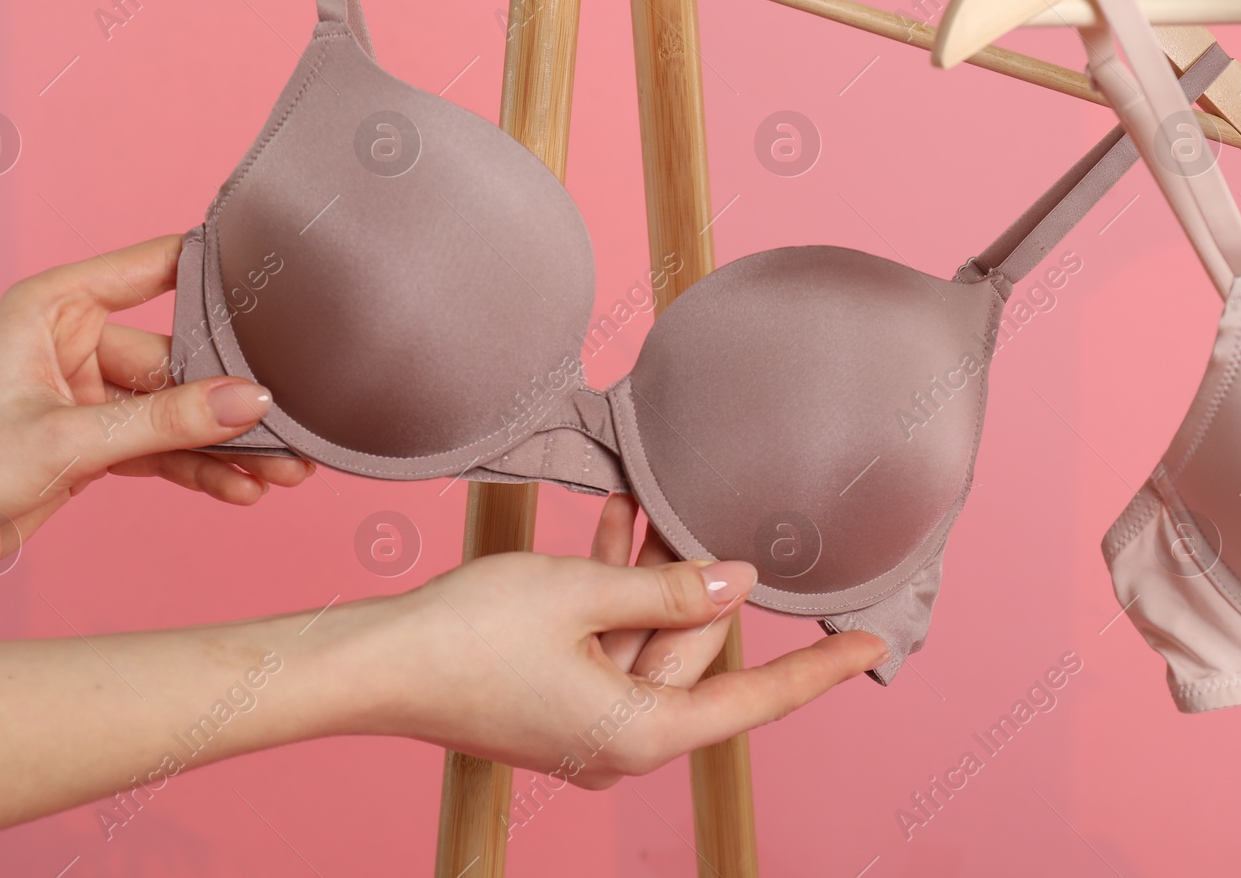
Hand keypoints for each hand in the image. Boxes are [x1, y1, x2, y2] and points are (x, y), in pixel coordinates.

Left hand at [0, 234, 309, 639]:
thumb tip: (249, 401)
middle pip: (180, 357)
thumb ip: (166, 421)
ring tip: (283, 470)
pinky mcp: (92, 443)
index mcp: (56, 305)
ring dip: (226, 443)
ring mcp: (87, 395)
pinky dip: (199, 469)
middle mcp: (75, 342)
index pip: (155, 268)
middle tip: (291, 423)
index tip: (279, 284)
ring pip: (178, 410)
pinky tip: (241, 488)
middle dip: (233, 397)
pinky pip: (162, 447)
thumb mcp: (69, 440)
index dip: (216, 273)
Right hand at [348, 498, 888, 790]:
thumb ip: (671, 590)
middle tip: (726, 514)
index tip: (869, 645)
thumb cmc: (469, 636)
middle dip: (704, 584)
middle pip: (691, 657)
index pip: (755, 701)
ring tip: (658, 500)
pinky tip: (615, 523)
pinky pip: (602, 641)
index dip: (818, 669)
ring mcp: (583, 723)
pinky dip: (610, 590)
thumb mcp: (584, 596)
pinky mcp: (551, 699)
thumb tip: (738, 584)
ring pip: (643, 639)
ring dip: (650, 573)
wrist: (371, 665)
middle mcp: (619, 740)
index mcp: (642, 733)